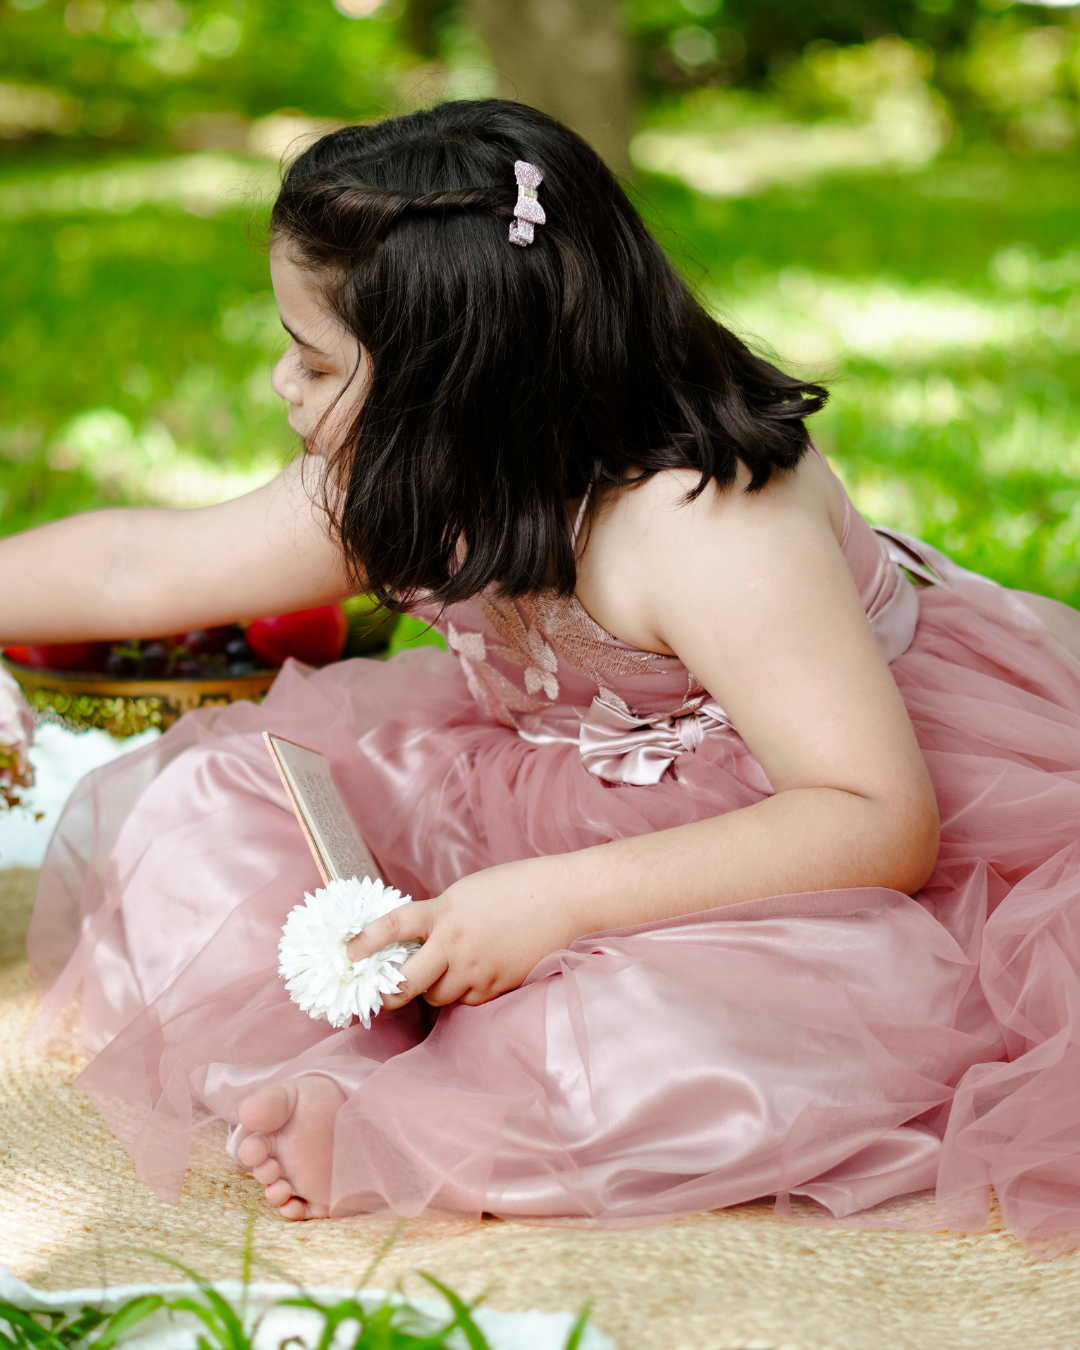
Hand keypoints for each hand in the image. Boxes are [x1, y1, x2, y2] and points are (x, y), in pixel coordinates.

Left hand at [345, 855, 582, 1007]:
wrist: (565, 898)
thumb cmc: (517, 887)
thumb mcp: (467, 893)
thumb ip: (439, 917)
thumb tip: (414, 942)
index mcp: (445, 911)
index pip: (394, 926)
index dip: (365, 942)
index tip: (348, 953)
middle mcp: (455, 943)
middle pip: (407, 983)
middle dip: (390, 993)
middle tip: (383, 994)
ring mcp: (477, 969)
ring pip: (437, 996)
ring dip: (433, 989)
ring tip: (446, 971)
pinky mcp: (498, 986)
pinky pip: (468, 1001)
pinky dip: (464, 993)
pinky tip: (478, 973)